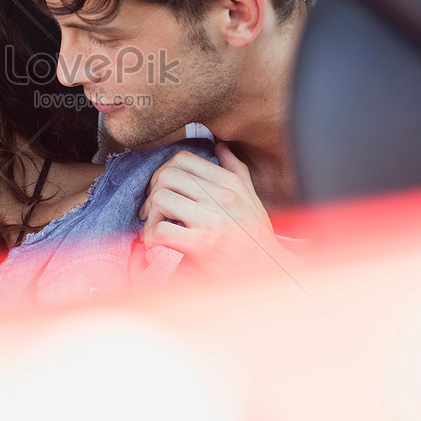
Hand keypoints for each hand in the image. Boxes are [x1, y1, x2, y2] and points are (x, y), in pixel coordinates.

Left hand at [139, 142, 282, 279]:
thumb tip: (222, 147)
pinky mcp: (202, 245)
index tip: (162, 190)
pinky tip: (157, 245)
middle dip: (152, 192)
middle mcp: (222, 197)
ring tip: (155, 228)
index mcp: (231, 183)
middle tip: (152, 211)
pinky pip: (162, 230)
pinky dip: (151, 237)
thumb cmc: (258, 238)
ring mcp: (212, 220)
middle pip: (167, 175)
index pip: (184, 160)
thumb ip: (237, 171)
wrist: (269, 272)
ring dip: (151, 215)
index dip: (164, 172)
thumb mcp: (253, 199)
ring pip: (161, 198)